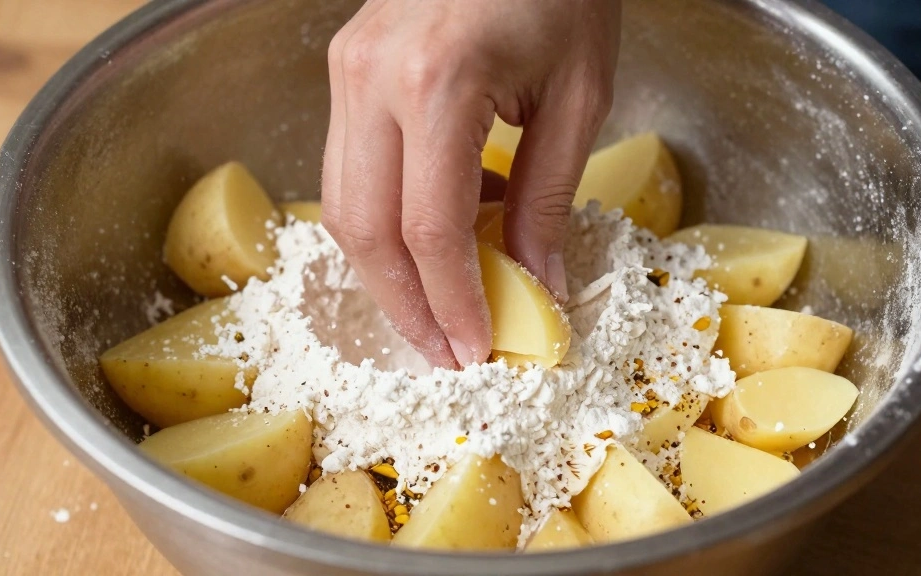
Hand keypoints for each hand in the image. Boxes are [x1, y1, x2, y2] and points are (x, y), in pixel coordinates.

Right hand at [321, 0, 619, 367]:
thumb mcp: (577, 93)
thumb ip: (547, 197)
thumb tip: (538, 285)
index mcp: (436, 81)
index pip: (428, 229)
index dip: (451, 302)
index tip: (475, 350)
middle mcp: (371, 78)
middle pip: (363, 229)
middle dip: (403, 306)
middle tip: (445, 352)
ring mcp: (347, 70)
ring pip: (342, 205)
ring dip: (387, 271)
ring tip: (440, 310)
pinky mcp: (346, 68)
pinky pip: (351, 168)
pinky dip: (387, 219)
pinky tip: (436, 238)